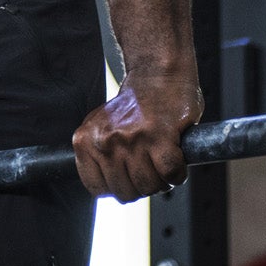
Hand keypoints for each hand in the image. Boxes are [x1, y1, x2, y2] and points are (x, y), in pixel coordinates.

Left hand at [71, 71, 202, 201]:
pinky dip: (178, 173)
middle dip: (142, 185)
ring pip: (149, 186)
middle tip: (149, 165)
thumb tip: (108, 189)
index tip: (128, 176)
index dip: (118, 187)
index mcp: (87, 139)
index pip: (98, 188)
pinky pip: (171, 174)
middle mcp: (105, 140)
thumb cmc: (135, 104)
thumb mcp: (102, 127)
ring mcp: (132, 138)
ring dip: (161, 179)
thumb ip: (99, 155)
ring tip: (161, 157)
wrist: (158, 72)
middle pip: (126, 193)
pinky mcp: (160, 136)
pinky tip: (176, 156)